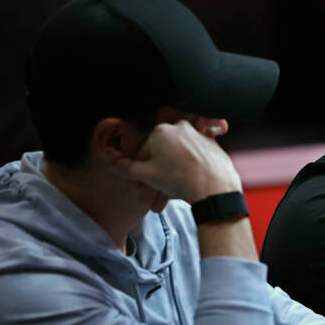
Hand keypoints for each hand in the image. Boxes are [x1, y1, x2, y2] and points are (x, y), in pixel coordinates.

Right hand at [110, 120, 240, 202]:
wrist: (215, 187)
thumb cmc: (180, 180)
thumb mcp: (147, 175)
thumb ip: (125, 168)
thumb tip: (109, 163)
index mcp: (160, 131)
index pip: (142, 151)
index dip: (140, 172)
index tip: (143, 187)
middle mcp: (179, 127)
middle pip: (161, 154)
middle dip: (156, 176)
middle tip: (155, 197)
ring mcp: (197, 134)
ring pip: (177, 156)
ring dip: (171, 174)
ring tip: (171, 195)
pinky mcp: (211, 143)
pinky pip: (193, 156)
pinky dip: (187, 168)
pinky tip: (188, 184)